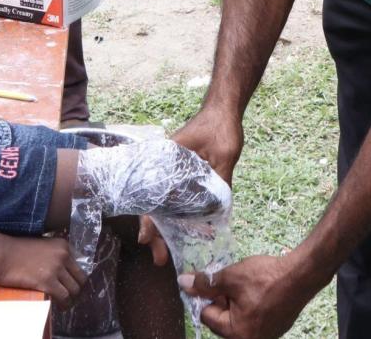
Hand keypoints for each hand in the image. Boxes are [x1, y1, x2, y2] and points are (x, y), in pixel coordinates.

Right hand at [0, 236, 85, 307]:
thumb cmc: (17, 250)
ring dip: (70, 298)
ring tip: (64, 303)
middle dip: (76, 289)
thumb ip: (55, 254)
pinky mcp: (47, 281)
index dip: (76, 277)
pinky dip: (63, 303)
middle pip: (80, 278)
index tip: (72, 284)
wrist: (2, 254)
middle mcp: (63, 255)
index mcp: (63, 245)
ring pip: (74, 289)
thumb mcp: (42, 245)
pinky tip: (59, 305)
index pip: (80, 265)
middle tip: (70, 296)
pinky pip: (64, 296)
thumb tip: (62, 270)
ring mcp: (56, 268)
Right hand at [136, 107, 244, 265]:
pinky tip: (186, 232)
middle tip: (159, 258)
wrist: (224, 111)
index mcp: (167, 162)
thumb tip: (220, 214)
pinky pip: (180, 200)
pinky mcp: (187, 177)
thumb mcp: (223, 155)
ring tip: (166, 251)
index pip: (153, 196)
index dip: (149, 221)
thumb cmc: (220, 128)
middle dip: (156, 233)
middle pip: (156, 206)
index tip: (146, 241)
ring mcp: (176, 174)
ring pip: (166, 206)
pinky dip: (180, 216)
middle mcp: (167, 170)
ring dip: (167, 228)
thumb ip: (221, 181)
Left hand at [182, 254, 319, 338]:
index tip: (217, 281)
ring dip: (237, 302)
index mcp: (237, 334)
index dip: (208, 295)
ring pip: (238, 318)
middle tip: (234, 283)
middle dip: (223, 300)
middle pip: (222, 320)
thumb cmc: (265, 278)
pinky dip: (252, 306)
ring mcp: (266, 336)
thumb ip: (205, 283)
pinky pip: (254, 319)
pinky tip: (260, 291)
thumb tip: (183, 283)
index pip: (207, 315)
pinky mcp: (276, 328)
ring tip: (248, 286)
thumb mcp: (231, 277)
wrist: (302, 274)